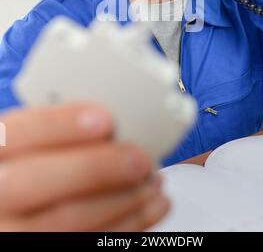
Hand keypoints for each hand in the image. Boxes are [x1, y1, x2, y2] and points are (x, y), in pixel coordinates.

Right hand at [0, 103, 168, 230]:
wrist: (24, 208)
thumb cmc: (37, 165)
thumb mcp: (36, 144)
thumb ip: (62, 133)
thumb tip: (116, 122)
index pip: (16, 133)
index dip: (60, 125)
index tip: (104, 119)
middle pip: (36, 181)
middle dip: (96, 167)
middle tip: (139, 158)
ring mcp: (15, 229)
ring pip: (67, 221)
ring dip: (123, 200)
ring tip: (152, 181)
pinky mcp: (43, 251)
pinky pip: (88, 243)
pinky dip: (130, 225)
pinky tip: (151, 205)